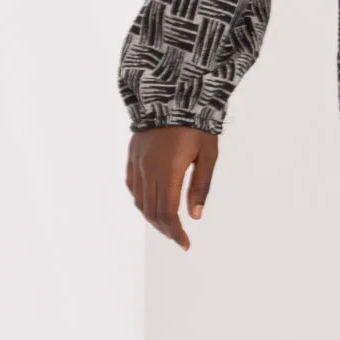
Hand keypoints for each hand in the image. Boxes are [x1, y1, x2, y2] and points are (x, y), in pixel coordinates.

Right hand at [125, 125, 217, 248]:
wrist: (173, 95)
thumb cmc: (196, 125)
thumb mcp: (208, 155)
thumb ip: (200, 186)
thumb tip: (196, 216)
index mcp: (168, 170)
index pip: (167, 212)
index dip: (175, 232)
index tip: (185, 244)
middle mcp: (149, 169)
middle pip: (152, 211)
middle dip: (165, 229)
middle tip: (179, 238)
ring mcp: (137, 162)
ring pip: (140, 201)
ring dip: (152, 218)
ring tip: (167, 225)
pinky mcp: (132, 156)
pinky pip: (132, 186)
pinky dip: (141, 200)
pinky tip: (151, 204)